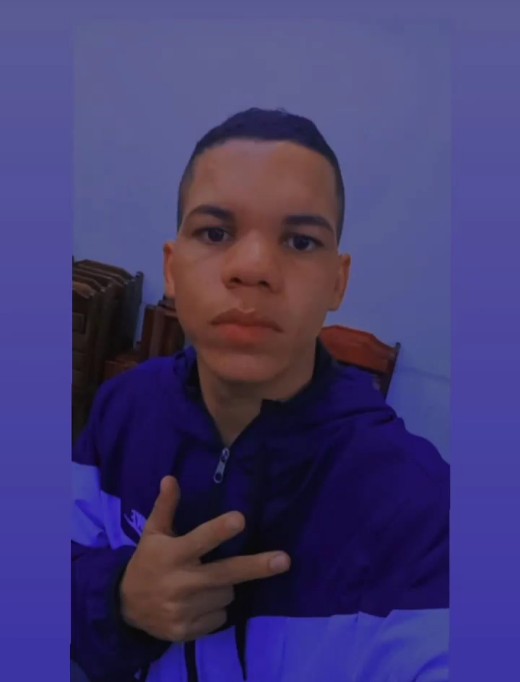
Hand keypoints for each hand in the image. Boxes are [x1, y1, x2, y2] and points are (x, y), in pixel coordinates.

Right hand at [120, 476, 290, 641]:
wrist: (125, 608)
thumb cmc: (147, 563)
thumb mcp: (152, 533)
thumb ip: (166, 507)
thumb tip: (171, 478)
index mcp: (172, 554)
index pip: (200, 540)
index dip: (219, 531)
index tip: (240, 519)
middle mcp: (180, 583)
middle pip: (225, 573)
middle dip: (256, 566)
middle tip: (284, 560)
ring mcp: (184, 610)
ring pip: (227, 594)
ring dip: (225, 586)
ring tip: (205, 581)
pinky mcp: (187, 632)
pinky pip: (220, 617)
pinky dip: (216, 608)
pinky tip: (199, 602)